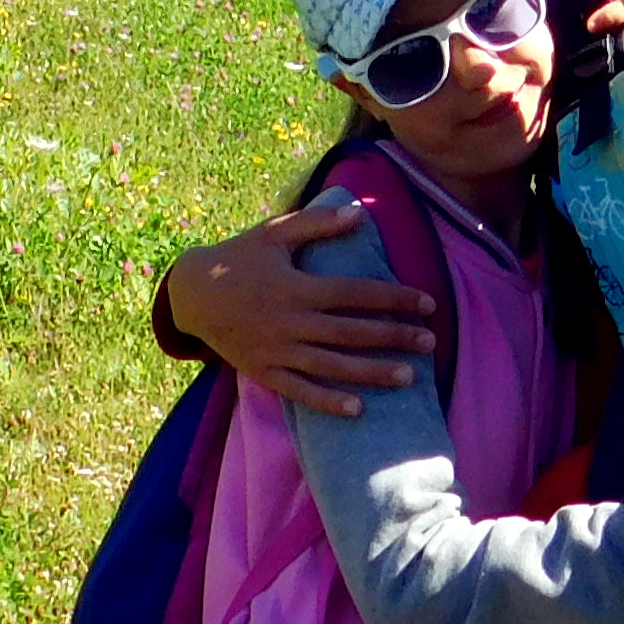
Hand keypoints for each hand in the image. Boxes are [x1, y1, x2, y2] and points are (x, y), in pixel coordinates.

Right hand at [157, 196, 435, 416]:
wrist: (193, 295)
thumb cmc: (239, 258)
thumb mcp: (274, 233)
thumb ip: (317, 224)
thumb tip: (359, 213)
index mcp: (296, 285)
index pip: (356, 294)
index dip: (394, 298)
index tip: (427, 303)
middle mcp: (290, 321)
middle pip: (351, 333)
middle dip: (394, 338)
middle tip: (431, 342)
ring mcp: (277, 351)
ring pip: (333, 367)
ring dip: (373, 373)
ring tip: (409, 378)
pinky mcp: (265, 372)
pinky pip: (301, 392)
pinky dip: (329, 402)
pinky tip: (358, 409)